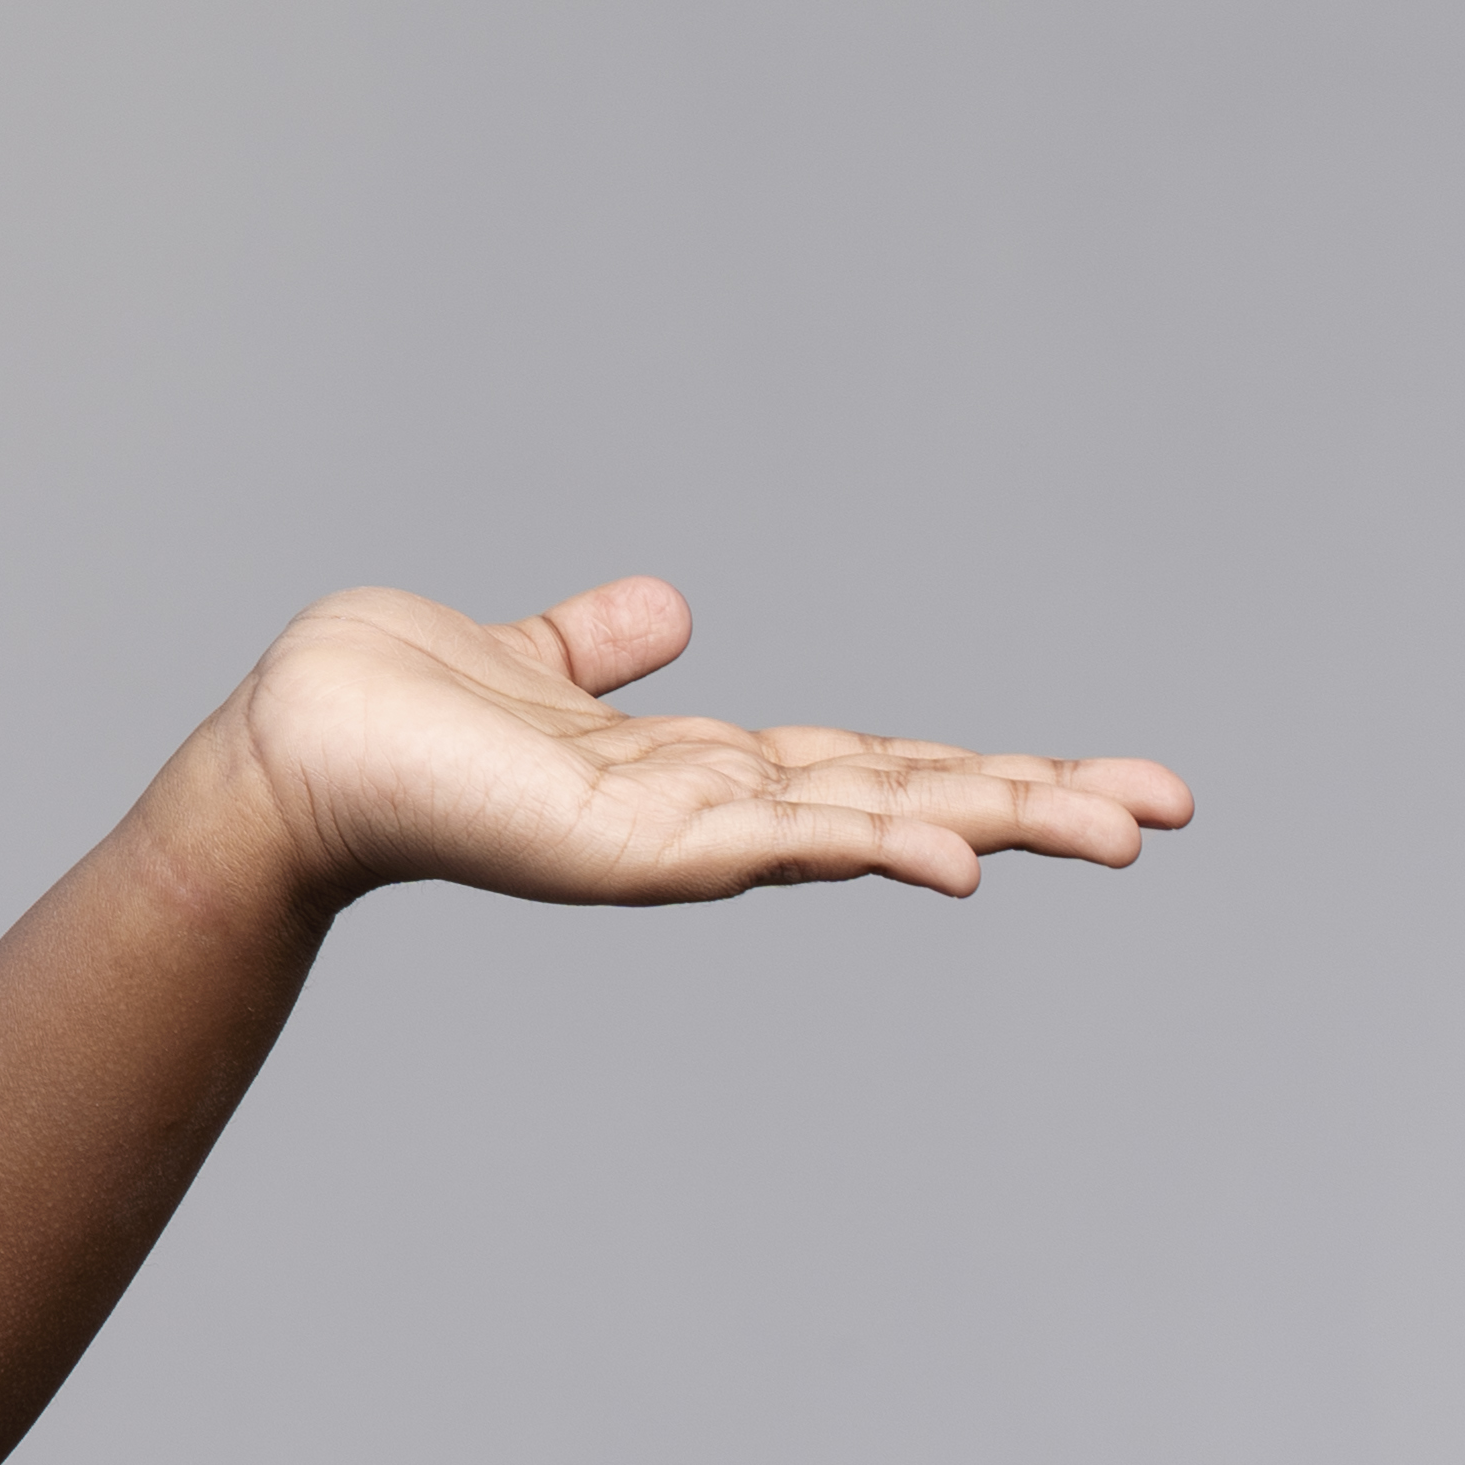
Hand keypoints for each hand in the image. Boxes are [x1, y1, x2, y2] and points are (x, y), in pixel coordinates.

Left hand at [205, 578, 1190, 911]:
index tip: (1103, 778)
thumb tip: (669, 610)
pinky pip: (774, 839)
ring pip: (869, 823)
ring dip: (995, 823)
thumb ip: (599, 647)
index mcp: (697, 770)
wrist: (291, 744)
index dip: (984, 771)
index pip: (874, 768)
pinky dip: (865, 844)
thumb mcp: (528, 659)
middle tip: (1173, 810)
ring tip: (1122, 830)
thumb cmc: (392, 707)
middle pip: (907, 800)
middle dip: (1037, 803)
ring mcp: (680, 837)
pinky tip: (955, 854)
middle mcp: (708, 809)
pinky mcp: (632, 846)